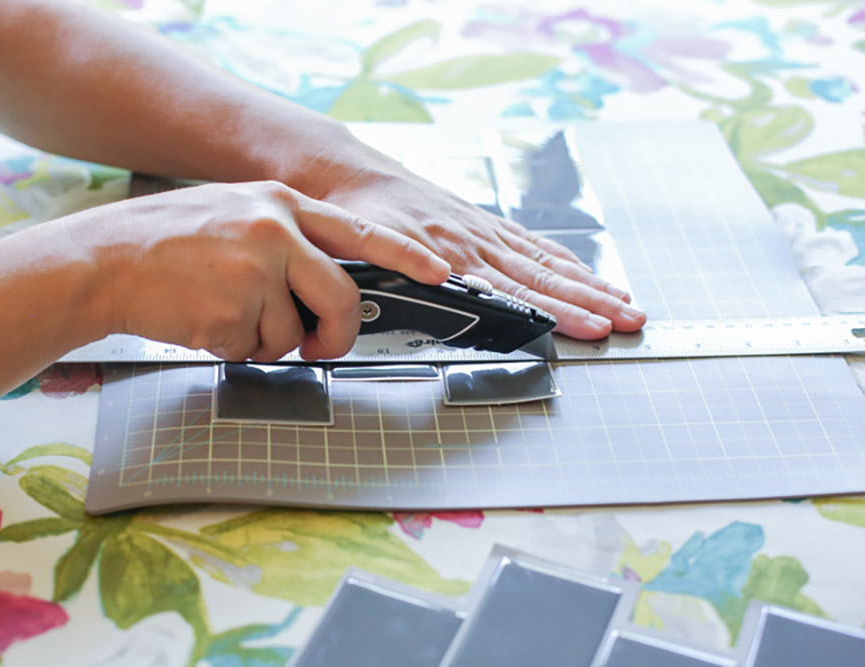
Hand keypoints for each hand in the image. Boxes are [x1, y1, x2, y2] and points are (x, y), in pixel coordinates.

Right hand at [78, 180, 449, 361]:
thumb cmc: (165, 241)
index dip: (406, 255)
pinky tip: (202, 320)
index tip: (441, 271)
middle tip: (318, 347)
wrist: (102, 260)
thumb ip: (287, 238)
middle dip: (336, 335)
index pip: (360, 231)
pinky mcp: (233, 312)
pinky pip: (255, 350)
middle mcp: (275, 233)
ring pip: (293, 334)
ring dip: (264, 340)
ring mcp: (256, 272)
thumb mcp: (234, 214)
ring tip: (222, 313)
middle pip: (343, 298)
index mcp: (280, 204)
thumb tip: (329, 280)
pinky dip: (233, 348)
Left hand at [307, 153, 645, 339]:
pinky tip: (584, 272)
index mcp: (453, 254)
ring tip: (626, 302)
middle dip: (592, 303)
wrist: (353, 174)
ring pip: (546, 263)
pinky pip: (531, 243)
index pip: (517, 292)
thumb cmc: (359, 216)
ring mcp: (483, 232)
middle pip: (545, 280)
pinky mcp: (482, 223)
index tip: (593, 327)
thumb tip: (439, 279)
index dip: (557, 312)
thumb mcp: (371, 246)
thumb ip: (403, 265)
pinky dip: (563, 260)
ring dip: (588, 286)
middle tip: (630, 321)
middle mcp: (476, 242)